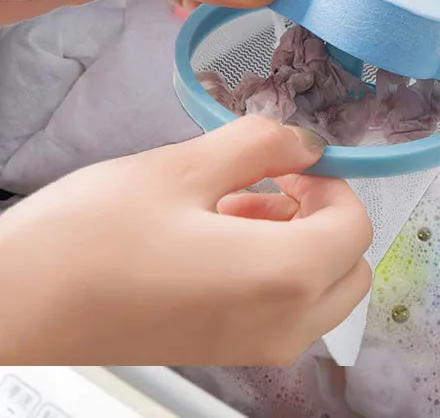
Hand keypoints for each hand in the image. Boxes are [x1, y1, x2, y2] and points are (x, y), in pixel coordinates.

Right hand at [0, 116, 372, 363]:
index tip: (289, 161)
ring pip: (319, 288)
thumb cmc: (94, 236)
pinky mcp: (226, 351)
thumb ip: (262, 145)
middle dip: (322, 213)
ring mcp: (255, 347)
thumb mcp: (184, 167)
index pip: (355, 225)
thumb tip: (309, 140)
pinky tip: (217, 232)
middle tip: (272, 180)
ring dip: (296, 237)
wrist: (17, 308)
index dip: (331, 182)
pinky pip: (283, 308)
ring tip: (233, 200)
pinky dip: (273, 267)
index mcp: (284, 276)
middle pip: (348, 264)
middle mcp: (283, 325)